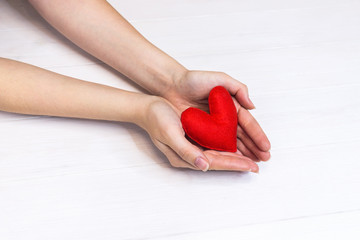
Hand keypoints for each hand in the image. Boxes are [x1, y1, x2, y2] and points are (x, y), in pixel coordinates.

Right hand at [138, 97, 258, 171]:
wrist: (148, 107)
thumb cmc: (156, 118)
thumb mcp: (169, 134)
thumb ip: (186, 151)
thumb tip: (204, 166)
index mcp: (185, 156)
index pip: (215, 162)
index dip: (234, 164)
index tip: (251, 166)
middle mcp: (192, 153)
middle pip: (221, 160)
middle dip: (240, 162)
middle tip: (259, 165)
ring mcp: (194, 145)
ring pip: (220, 153)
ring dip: (237, 155)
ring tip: (253, 158)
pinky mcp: (195, 136)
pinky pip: (215, 144)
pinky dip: (228, 145)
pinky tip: (238, 145)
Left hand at [164, 70, 270, 161]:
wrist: (171, 86)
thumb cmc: (194, 80)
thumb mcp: (219, 79)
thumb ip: (238, 88)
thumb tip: (252, 105)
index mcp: (231, 105)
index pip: (247, 122)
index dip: (257, 134)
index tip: (266, 146)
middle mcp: (224, 117)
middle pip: (242, 135)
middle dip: (254, 147)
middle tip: (264, 158)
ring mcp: (213, 126)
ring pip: (231, 141)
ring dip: (243, 152)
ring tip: (253, 163)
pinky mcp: (202, 132)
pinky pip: (215, 144)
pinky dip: (225, 152)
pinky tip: (232, 161)